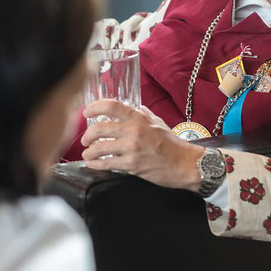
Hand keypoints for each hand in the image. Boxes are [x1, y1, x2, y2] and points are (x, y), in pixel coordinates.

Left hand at [80, 100, 203, 190]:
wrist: (185, 164)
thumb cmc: (172, 144)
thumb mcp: (159, 122)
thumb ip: (144, 114)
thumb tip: (134, 107)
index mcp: (139, 118)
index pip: (111, 106)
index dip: (94, 107)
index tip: (86, 112)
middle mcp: (134, 130)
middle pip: (99, 128)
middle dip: (88, 135)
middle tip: (85, 139)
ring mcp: (132, 148)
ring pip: (100, 148)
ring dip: (89, 152)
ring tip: (87, 154)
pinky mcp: (132, 164)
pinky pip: (107, 163)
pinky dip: (96, 164)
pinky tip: (92, 164)